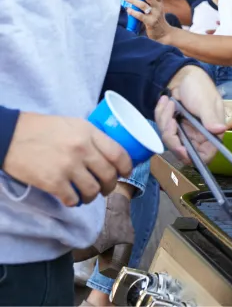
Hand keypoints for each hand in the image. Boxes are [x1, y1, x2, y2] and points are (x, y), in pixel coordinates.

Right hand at [2, 112, 131, 206]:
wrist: (10, 136)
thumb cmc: (42, 128)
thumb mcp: (73, 124)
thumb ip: (91, 136)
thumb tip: (108, 150)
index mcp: (89, 133)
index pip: (118, 153)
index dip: (126, 166)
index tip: (126, 173)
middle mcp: (82, 149)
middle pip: (109, 174)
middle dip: (111, 185)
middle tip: (106, 188)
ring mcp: (68, 167)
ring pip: (93, 190)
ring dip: (93, 196)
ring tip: (88, 195)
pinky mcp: (52, 182)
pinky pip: (72, 199)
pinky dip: (75, 201)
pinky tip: (71, 198)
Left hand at [125, 0, 170, 40]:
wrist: (163, 33)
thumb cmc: (156, 19)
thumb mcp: (156, 9)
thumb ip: (149, 3)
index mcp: (160, 3)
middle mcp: (158, 7)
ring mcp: (155, 15)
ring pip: (143, 5)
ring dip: (133, 0)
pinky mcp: (150, 22)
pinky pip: (140, 16)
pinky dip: (133, 12)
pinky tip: (128, 9)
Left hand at [155, 65, 225, 163]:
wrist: (183, 75)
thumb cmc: (199, 87)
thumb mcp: (205, 102)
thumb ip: (211, 117)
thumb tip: (220, 130)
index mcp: (211, 133)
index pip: (205, 155)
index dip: (193, 156)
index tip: (181, 149)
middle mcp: (197, 136)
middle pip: (182, 150)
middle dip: (172, 136)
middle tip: (171, 120)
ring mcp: (183, 132)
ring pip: (168, 139)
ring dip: (165, 121)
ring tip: (170, 103)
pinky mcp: (172, 127)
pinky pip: (161, 129)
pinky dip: (161, 114)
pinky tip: (166, 102)